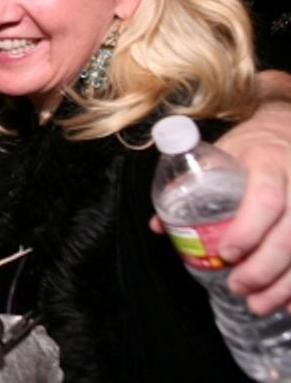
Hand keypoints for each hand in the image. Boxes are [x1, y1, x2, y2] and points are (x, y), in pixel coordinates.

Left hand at [212, 73, 290, 314]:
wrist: (287, 132)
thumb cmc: (248, 148)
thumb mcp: (217, 154)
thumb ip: (188, 185)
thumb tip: (159, 226)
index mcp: (267, 162)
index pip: (265, 198)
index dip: (248, 230)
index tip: (225, 253)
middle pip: (290, 232)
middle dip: (264, 267)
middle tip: (238, 286)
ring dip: (284, 284)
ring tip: (257, 304)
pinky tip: (288, 304)